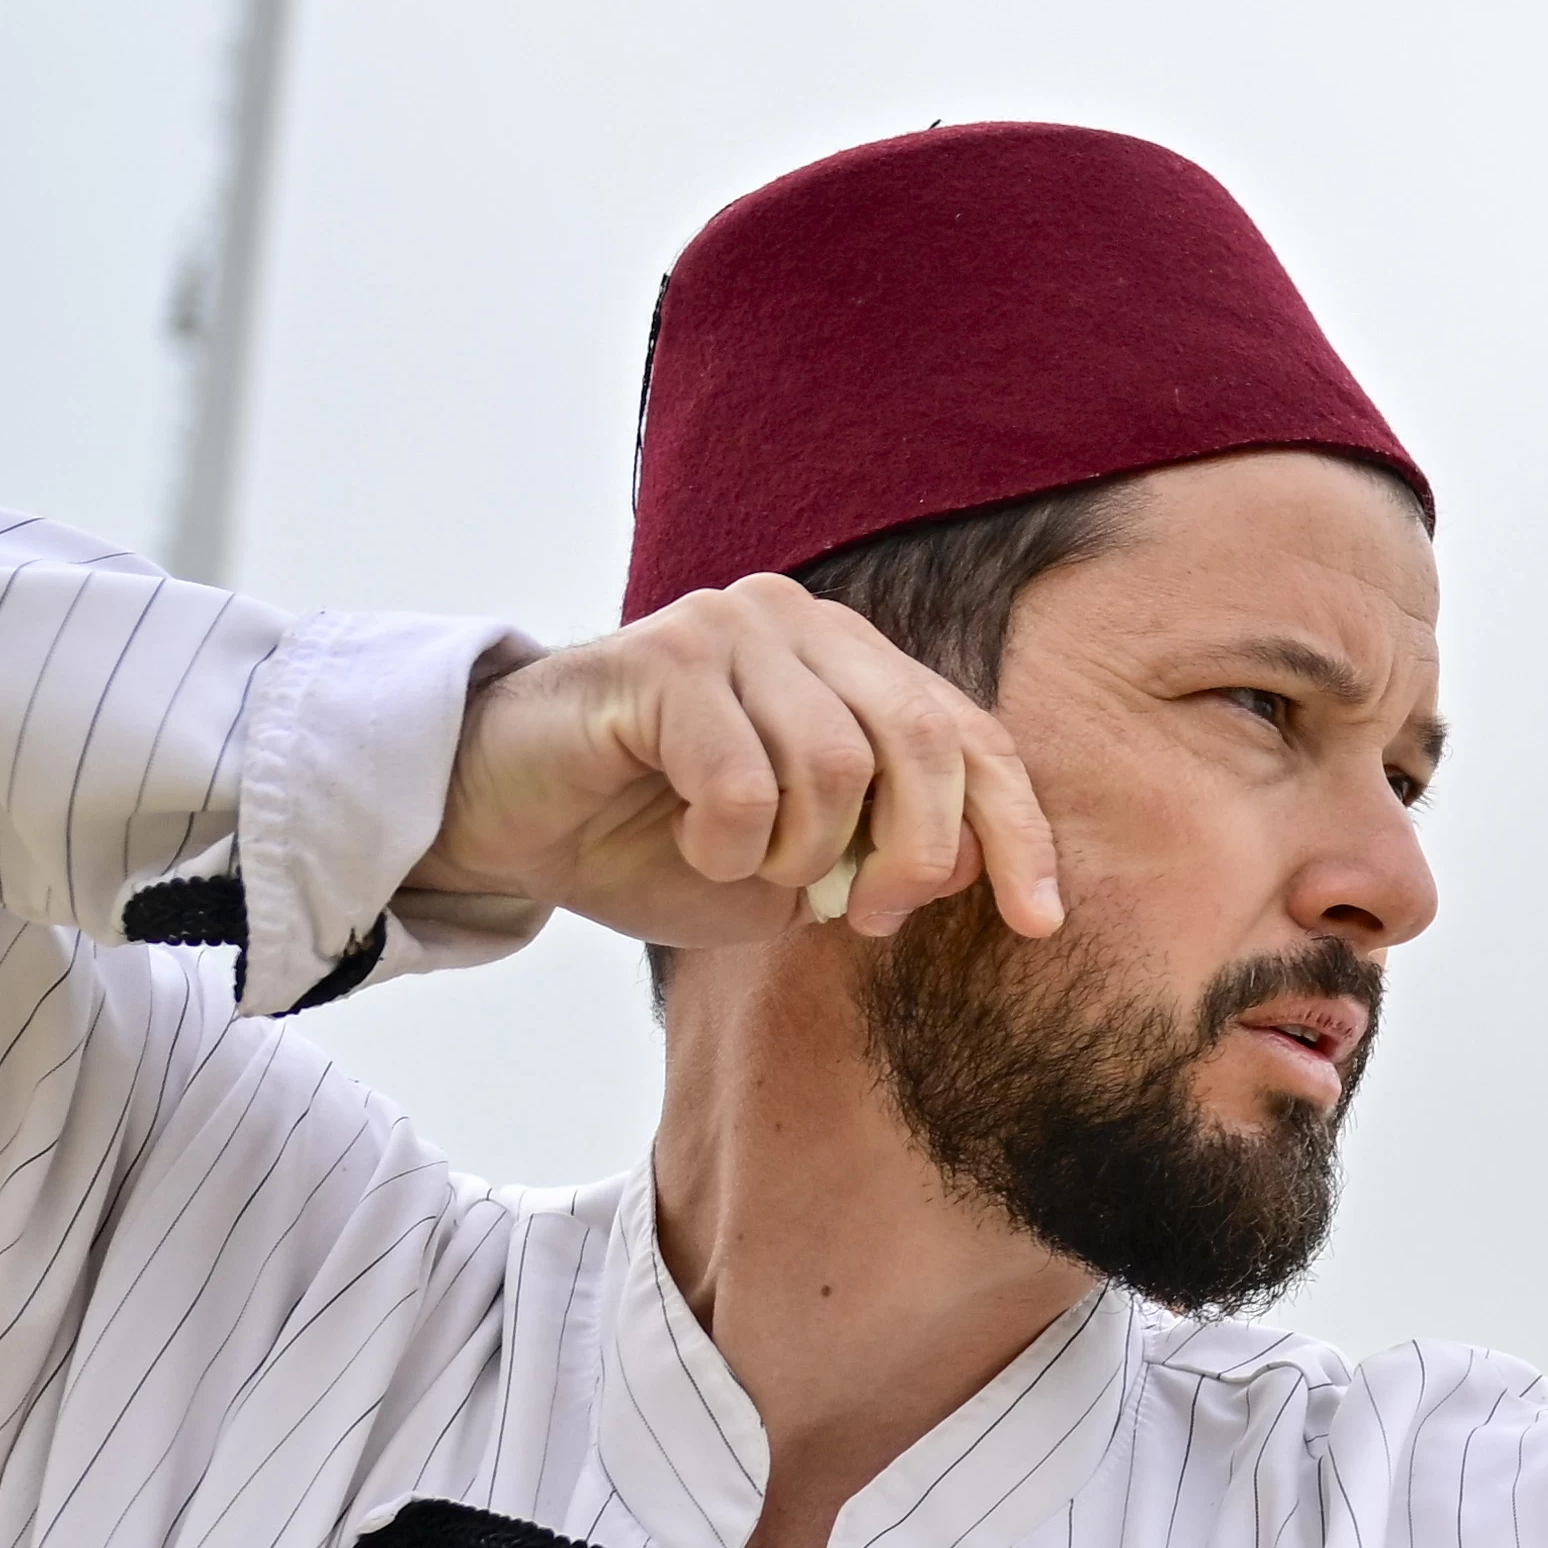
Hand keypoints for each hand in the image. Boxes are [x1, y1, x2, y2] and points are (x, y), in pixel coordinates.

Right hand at [421, 574, 1068, 956]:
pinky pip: (744, 779)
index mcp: (855, 664)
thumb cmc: (652, 843)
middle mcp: (804, 623)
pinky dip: (728, 842)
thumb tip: (971, 866)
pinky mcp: (663, 655)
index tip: (1038, 924)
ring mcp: (734, 625)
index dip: (1016, 831)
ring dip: (796, 854)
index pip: (973, 737)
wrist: (509, 825)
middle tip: (864, 917)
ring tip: (738, 862)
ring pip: (837, 765)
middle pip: (925, 743)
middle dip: (914, 853)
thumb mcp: (796, 871)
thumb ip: (885, 857)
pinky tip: (688, 840)